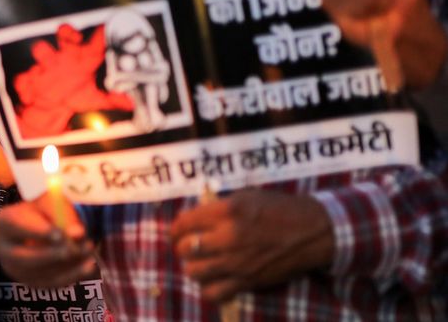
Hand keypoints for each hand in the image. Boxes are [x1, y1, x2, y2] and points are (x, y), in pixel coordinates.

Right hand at [0, 195, 93, 288]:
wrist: (33, 226)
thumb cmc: (41, 211)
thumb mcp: (47, 202)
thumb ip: (61, 214)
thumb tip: (77, 233)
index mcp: (3, 222)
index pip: (17, 228)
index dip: (39, 232)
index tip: (60, 234)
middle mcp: (3, 249)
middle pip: (24, 258)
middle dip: (50, 255)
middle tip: (73, 249)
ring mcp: (15, 269)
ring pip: (40, 274)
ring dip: (67, 266)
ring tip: (88, 252)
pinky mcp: (29, 281)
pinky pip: (50, 284)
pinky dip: (71, 277)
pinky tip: (87, 266)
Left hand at [170, 189, 332, 301]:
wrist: (313, 231)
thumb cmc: (280, 208)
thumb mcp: (246, 196)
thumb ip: (218, 207)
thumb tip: (193, 217)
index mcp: (226, 211)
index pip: (184, 222)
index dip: (176, 228)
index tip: (178, 231)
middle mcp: (228, 237)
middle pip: (185, 249)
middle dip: (182, 247)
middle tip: (188, 246)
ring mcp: (237, 262)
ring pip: (194, 272)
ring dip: (193, 267)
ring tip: (200, 262)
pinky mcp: (248, 281)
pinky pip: (214, 293)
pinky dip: (208, 288)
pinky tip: (213, 280)